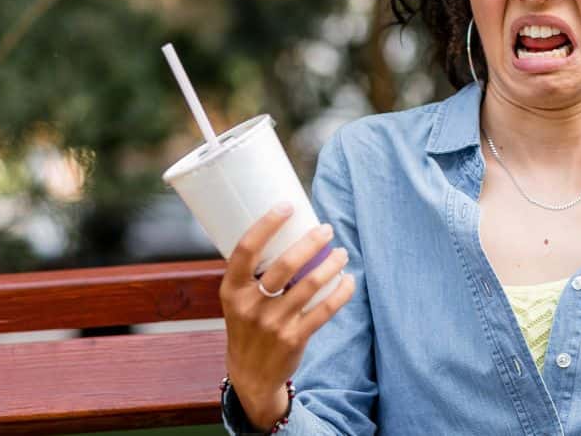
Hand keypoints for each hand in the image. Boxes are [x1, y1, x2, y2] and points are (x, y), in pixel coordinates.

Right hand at [219, 203, 356, 429]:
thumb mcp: (237, 300)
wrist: (250, 374)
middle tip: (326, 229)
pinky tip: (349, 280)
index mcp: (231, 290)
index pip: (246, 249)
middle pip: (284, 265)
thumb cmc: (248, 325)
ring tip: (342, 253)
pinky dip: (341, 292)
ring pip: (310, 285)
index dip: (266, 224)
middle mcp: (250, 306)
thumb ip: (255, 274)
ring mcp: (272, 324)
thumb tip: (292, 234)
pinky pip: (324, 310)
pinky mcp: (294, 338)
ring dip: (331, 264)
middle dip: (310, 242)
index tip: (286, 206)